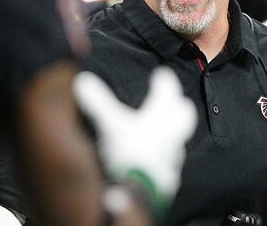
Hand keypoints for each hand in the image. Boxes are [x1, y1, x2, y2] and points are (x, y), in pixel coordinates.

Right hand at [73, 67, 196, 216]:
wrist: (139, 193)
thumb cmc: (129, 152)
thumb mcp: (110, 124)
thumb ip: (97, 102)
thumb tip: (82, 80)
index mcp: (161, 114)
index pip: (169, 89)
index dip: (165, 80)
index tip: (161, 74)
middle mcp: (172, 132)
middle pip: (184, 112)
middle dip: (178, 104)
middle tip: (172, 99)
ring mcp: (173, 154)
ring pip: (179, 137)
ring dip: (172, 130)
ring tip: (160, 128)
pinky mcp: (169, 174)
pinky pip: (170, 159)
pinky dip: (163, 154)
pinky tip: (154, 157)